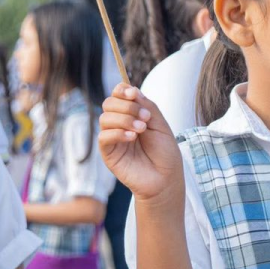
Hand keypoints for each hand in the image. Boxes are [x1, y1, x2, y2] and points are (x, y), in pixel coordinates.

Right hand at [98, 85, 183, 205]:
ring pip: (104, 118)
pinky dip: (118, 133)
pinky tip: (132, 138)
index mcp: (131, 114)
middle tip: (145, 118)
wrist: (165, 178)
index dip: (122, 90)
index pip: (118, 95)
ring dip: (124, 119)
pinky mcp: (108, 153)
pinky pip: (104, 136)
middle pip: (108, 103)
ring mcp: (112, 138)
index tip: (134, 94)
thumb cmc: (165, 153)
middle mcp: (119, 124)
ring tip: (141, 130)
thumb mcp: (160, 124)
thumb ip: (147, 106)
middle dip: (127, 106)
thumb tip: (132, 91)